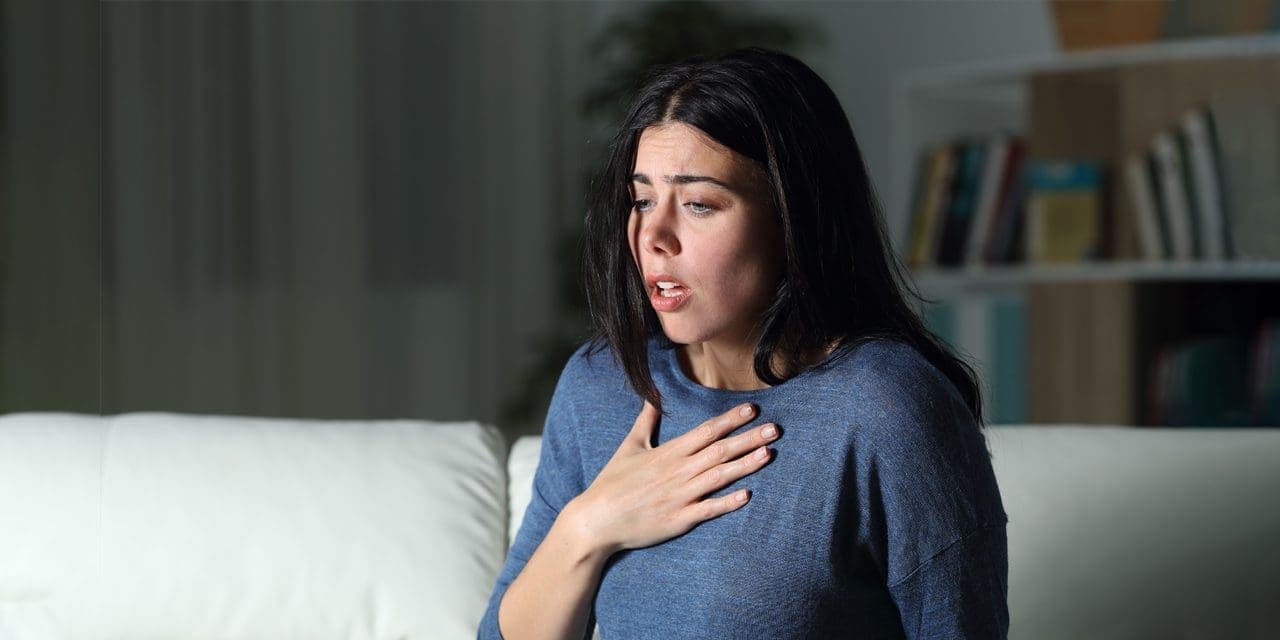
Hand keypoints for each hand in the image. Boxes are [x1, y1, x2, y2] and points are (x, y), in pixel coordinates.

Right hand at [565, 401, 778, 555]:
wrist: (596, 520)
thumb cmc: (612, 483)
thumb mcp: (628, 447)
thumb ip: (646, 421)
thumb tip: (653, 396)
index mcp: (668, 453)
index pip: (706, 431)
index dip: (730, 420)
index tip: (752, 410)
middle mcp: (677, 472)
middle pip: (719, 451)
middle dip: (749, 439)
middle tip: (775, 429)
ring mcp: (680, 496)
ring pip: (719, 477)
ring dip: (745, 465)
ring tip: (769, 453)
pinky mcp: (679, 519)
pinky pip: (708, 510)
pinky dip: (727, 503)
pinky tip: (747, 495)